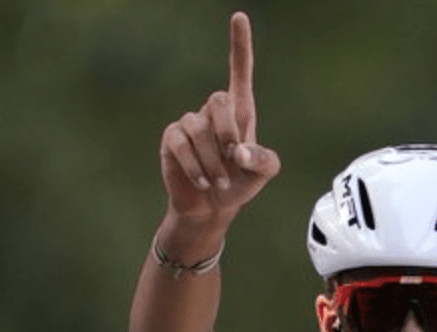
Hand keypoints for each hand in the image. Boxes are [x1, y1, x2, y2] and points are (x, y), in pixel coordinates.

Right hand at [159, 12, 279, 224]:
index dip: (239, 44)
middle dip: (228, 132)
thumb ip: (264, 161)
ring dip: (213, 162)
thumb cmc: (240, 184)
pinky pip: (181, 143)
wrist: (211, 208)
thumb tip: (239, 151)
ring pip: (199, 129)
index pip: (239, 71)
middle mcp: (213, 112)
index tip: (239, 17)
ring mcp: (190, 123)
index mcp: (240, 111)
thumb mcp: (263, 174)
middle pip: (218, 99)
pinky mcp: (172, 139)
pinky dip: (195, 166)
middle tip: (234, 161)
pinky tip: (204, 182)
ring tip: (219, 183)